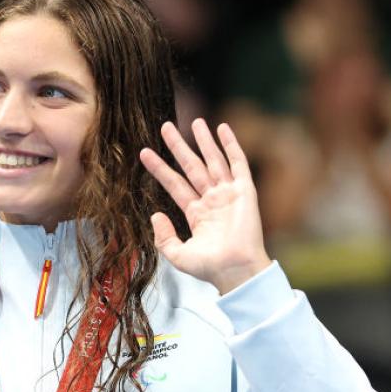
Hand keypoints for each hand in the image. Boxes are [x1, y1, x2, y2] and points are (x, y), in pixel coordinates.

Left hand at [140, 119, 270, 293]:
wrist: (236, 270)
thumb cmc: (210, 267)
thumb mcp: (178, 255)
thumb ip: (163, 237)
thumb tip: (154, 215)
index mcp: (196, 214)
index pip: (174, 184)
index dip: (159, 168)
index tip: (144, 153)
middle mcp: (212, 200)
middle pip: (191, 166)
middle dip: (178, 146)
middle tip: (164, 126)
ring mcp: (228, 194)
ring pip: (213, 160)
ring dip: (204, 140)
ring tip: (195, 121)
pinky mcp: (245, 191)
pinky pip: (237, 163)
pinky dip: (231, 145)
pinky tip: (222, 128)